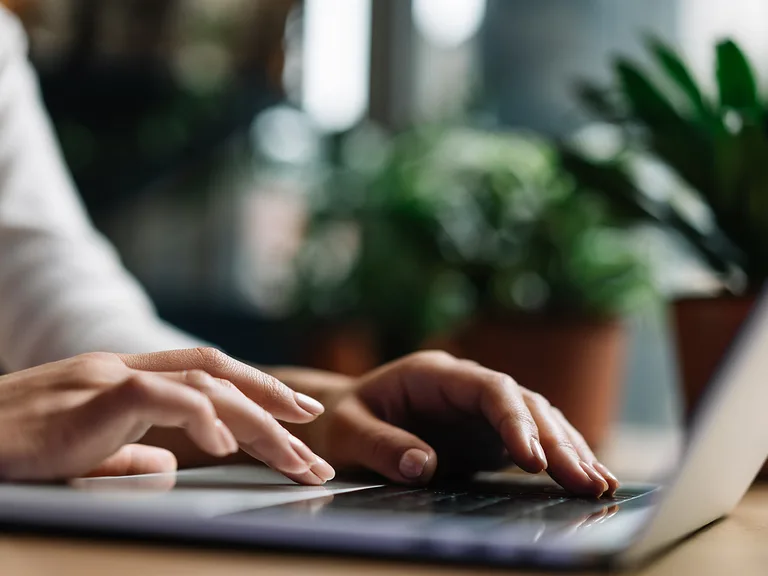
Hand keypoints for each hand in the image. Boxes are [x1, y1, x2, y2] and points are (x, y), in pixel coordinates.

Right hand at [0, 349, 334, 482]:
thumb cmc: (10, 448)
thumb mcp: (82, 450)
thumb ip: (128, 452)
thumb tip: (170, 465)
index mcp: (127, 379)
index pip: (208, 374)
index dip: (258, 390)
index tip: (298, 415)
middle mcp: (125, 368)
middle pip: (219, 376)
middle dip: (274, 404)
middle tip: (316, 435)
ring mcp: (107, 377)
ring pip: (203, 384)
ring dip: (257, 421)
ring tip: (295, 456)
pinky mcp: (87, 398)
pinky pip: (158, 399)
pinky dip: (200, 417)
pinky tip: (227, 446)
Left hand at [295, 351, 618, 496]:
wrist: (342, 419)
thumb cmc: (341, 421)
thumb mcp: (347, 432)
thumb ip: (381, 445)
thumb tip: (423, 466)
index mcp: (434, 374)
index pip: (488, 388)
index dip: (514, 419)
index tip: (532, 458)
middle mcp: (465, 386)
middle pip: (523, 403)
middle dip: (556, 440)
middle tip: (584, 480)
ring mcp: (480, 409)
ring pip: (537, 419)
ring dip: (568, 449)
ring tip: (598, 484)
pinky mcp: (486, 433)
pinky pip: (532, 441)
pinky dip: (558, 458)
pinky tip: (586, 478)